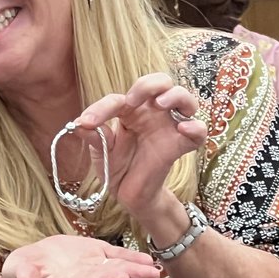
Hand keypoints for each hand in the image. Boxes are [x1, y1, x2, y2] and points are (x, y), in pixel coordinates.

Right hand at [1, 235, 159, 277]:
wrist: (32, 268)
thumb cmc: (22, 272)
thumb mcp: (18, 272)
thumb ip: (23, 276)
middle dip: (129, 275)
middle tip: (149, 274)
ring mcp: (92, 267)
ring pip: (117, 267)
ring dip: (137, 269)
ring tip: (156, 270)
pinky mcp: (96, 255)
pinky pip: (116, 256)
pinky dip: (131, 258)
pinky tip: (148, 260)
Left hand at [76, 73, 206, 215]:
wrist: (129, 195)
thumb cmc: (117, 166)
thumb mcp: (101, 151)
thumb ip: (94, 136)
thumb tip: (79, 124)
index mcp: (131, 110)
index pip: (119, 99)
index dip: (102, 108)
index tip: (87, 122)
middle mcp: (153, 113)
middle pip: (162, 82)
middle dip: (149, 84)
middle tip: (132, 100)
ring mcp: (169, 127)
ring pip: (185, 98)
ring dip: (175, 95)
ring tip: (160, 104)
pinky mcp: (181, 145)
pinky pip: (199, 131)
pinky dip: (195, 127)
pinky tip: (184, 128)